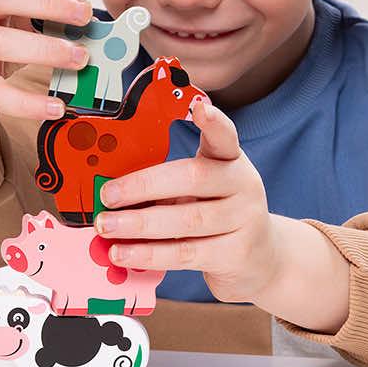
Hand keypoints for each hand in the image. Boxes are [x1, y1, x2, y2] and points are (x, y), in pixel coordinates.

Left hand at [93, 98, 280, 302]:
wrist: (261, 260)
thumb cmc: (216, 215)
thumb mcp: (200, 190)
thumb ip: (166, 183)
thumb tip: (112, 190)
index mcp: (230, 160)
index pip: (224, 136)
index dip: (213, 122)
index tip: (198, 107)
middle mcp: (242, 185)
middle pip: (193, 178)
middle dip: (144, 185)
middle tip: (107, 194)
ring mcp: (244, 220)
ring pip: (187, 219)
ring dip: (140, 224)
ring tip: (106, 226)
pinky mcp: (236, 254)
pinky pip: (186, 253)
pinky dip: (150, 253)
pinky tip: (124, 253)